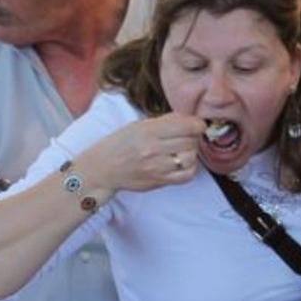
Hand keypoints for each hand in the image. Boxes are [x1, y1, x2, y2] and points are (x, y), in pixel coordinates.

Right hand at [81, 114, 204, 192]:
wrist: (103, 168)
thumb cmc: (121, 143)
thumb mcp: (139, 125)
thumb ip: (165, 122)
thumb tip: (190, 119)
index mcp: (148, 130)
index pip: (186, 126)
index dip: (197, 124)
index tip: (197, 125)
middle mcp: (153, 149)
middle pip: (191, 141)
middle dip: (194, 137)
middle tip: (188, 136)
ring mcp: (156, 167)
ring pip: (190, 158)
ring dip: (191, 153)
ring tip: (183, 149)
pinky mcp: (158, 181)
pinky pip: (186, 176)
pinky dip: (190, 168)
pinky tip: (182, 163)